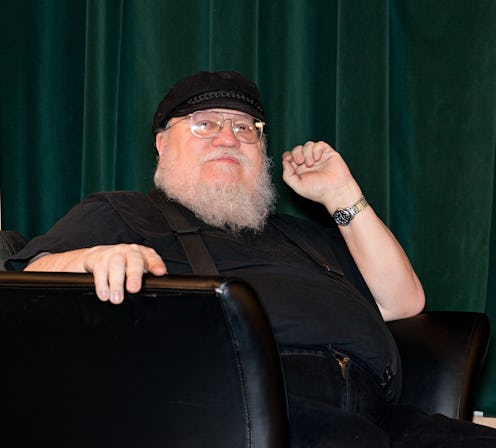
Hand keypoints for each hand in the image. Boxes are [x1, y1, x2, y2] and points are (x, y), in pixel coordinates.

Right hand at [26, 244, 166, 303]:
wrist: (95, 257)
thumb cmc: (122, 265)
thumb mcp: (136, 269)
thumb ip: (147, 277)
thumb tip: (158, 288)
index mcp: (141, 253)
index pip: (151, 257)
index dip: (156, 264)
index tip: (160, 272)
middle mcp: (128, 251)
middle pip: (133, 260)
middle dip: (134, 275)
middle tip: (133, 289)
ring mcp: (113, 254)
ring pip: (115, 266)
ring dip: (116, 283)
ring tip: (116, 298)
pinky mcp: (98, 259)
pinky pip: (100, 271)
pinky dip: (101, 284)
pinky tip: (103, 294)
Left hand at [281, 140, 361, 212]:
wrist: (335, 191)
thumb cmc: (318, 191)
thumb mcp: (297, 186)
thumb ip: (287, 176)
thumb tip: (284, 163)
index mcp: (299, 170)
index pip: (290, 157)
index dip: (287, 156)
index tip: (288, 159)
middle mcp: (308, 163)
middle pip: (297, 149)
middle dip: (296, 153)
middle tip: (300, 162)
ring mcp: (318, 158)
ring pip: (308, 145)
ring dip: (307, 153)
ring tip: (311, 163)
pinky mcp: (328, 153)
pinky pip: (319, 144)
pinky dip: (316, 149)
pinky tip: (318, 158)